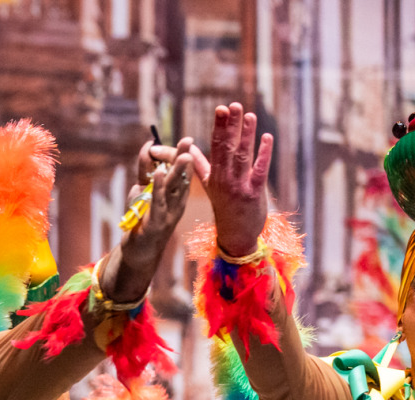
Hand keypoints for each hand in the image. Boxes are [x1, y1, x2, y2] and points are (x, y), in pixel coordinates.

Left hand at [99, 138, 194, 302]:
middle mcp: (176, 203)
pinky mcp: (156, 222)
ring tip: (183, 153)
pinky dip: (157, 186)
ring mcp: (168, 213)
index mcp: (177, 195)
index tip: (185, 138)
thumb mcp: (143, 191)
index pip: (182, 171)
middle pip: (181, 176)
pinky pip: (158, 201)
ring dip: (177, 170)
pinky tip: (158, 172)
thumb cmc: (143, 219)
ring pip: (173, 188)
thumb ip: (145, 170)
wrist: (139, 252)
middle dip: (185, 157)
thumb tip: (148, 146)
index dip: (182, 154)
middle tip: (189, 139)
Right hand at [190, 102, 273, 255]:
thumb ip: (202, 166)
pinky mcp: (254, 193)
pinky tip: (267, 137)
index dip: (219, 127)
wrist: (235, 235)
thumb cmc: (225, 208)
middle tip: (232, 105)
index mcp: (214, 176)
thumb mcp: (211, 186)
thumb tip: (191, 149)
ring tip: (249, 115)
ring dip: (246, 135)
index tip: (221, 109)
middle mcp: (224, 179)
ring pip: (242, 156)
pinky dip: (263, 154)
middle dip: (230, 126)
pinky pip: (259, 170)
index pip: (215, 146)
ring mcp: (239, 186)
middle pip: (227, 148)